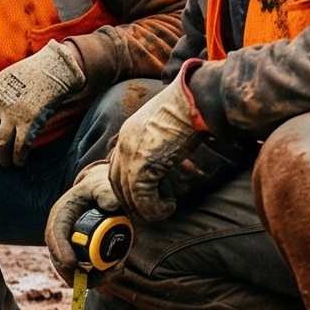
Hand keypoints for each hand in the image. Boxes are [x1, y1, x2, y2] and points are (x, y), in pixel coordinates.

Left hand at [0, 41, 83, 167]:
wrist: (52, 68)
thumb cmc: (27, 73)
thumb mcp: (0, 79)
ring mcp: (13, 114)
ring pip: (1, 144)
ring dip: (2, 158)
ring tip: (5, 164)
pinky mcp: (30, 120)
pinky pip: (20, 145)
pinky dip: (18, 157)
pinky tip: (19, 162)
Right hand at [45, 166, 123, 281]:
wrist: (102, 192)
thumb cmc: (101, 188)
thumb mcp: (102, 185)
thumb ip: (107, 192)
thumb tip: (112, 206)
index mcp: (61, 214)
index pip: (55, 234)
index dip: (61, 251)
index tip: (73, 264)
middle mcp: (60, 233)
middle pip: (59, 260)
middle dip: (78, 274)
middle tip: (105, 275)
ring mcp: (68, 246)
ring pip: (72, 271)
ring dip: (94, 278)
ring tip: (118, 269)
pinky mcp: (79, 255)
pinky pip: (84, 272)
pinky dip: (99, 276)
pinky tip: (118, 269)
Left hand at [105, 76, 204, 222]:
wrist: (194, 99)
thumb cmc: (188, 107)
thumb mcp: (166, 124)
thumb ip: (159, 140)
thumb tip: (169, 155)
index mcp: (128, 133)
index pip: (116, 167)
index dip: (125, 186)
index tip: (139, 197)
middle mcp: (124, 144)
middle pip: (117, 183)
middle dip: (131, 202)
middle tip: (148, 211)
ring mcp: (130, 155)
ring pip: (128, 195)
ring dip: (145, 209)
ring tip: (161, 211)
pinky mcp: (142, 166)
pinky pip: (142, 199)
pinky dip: (154, 209)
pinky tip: (168, 207)